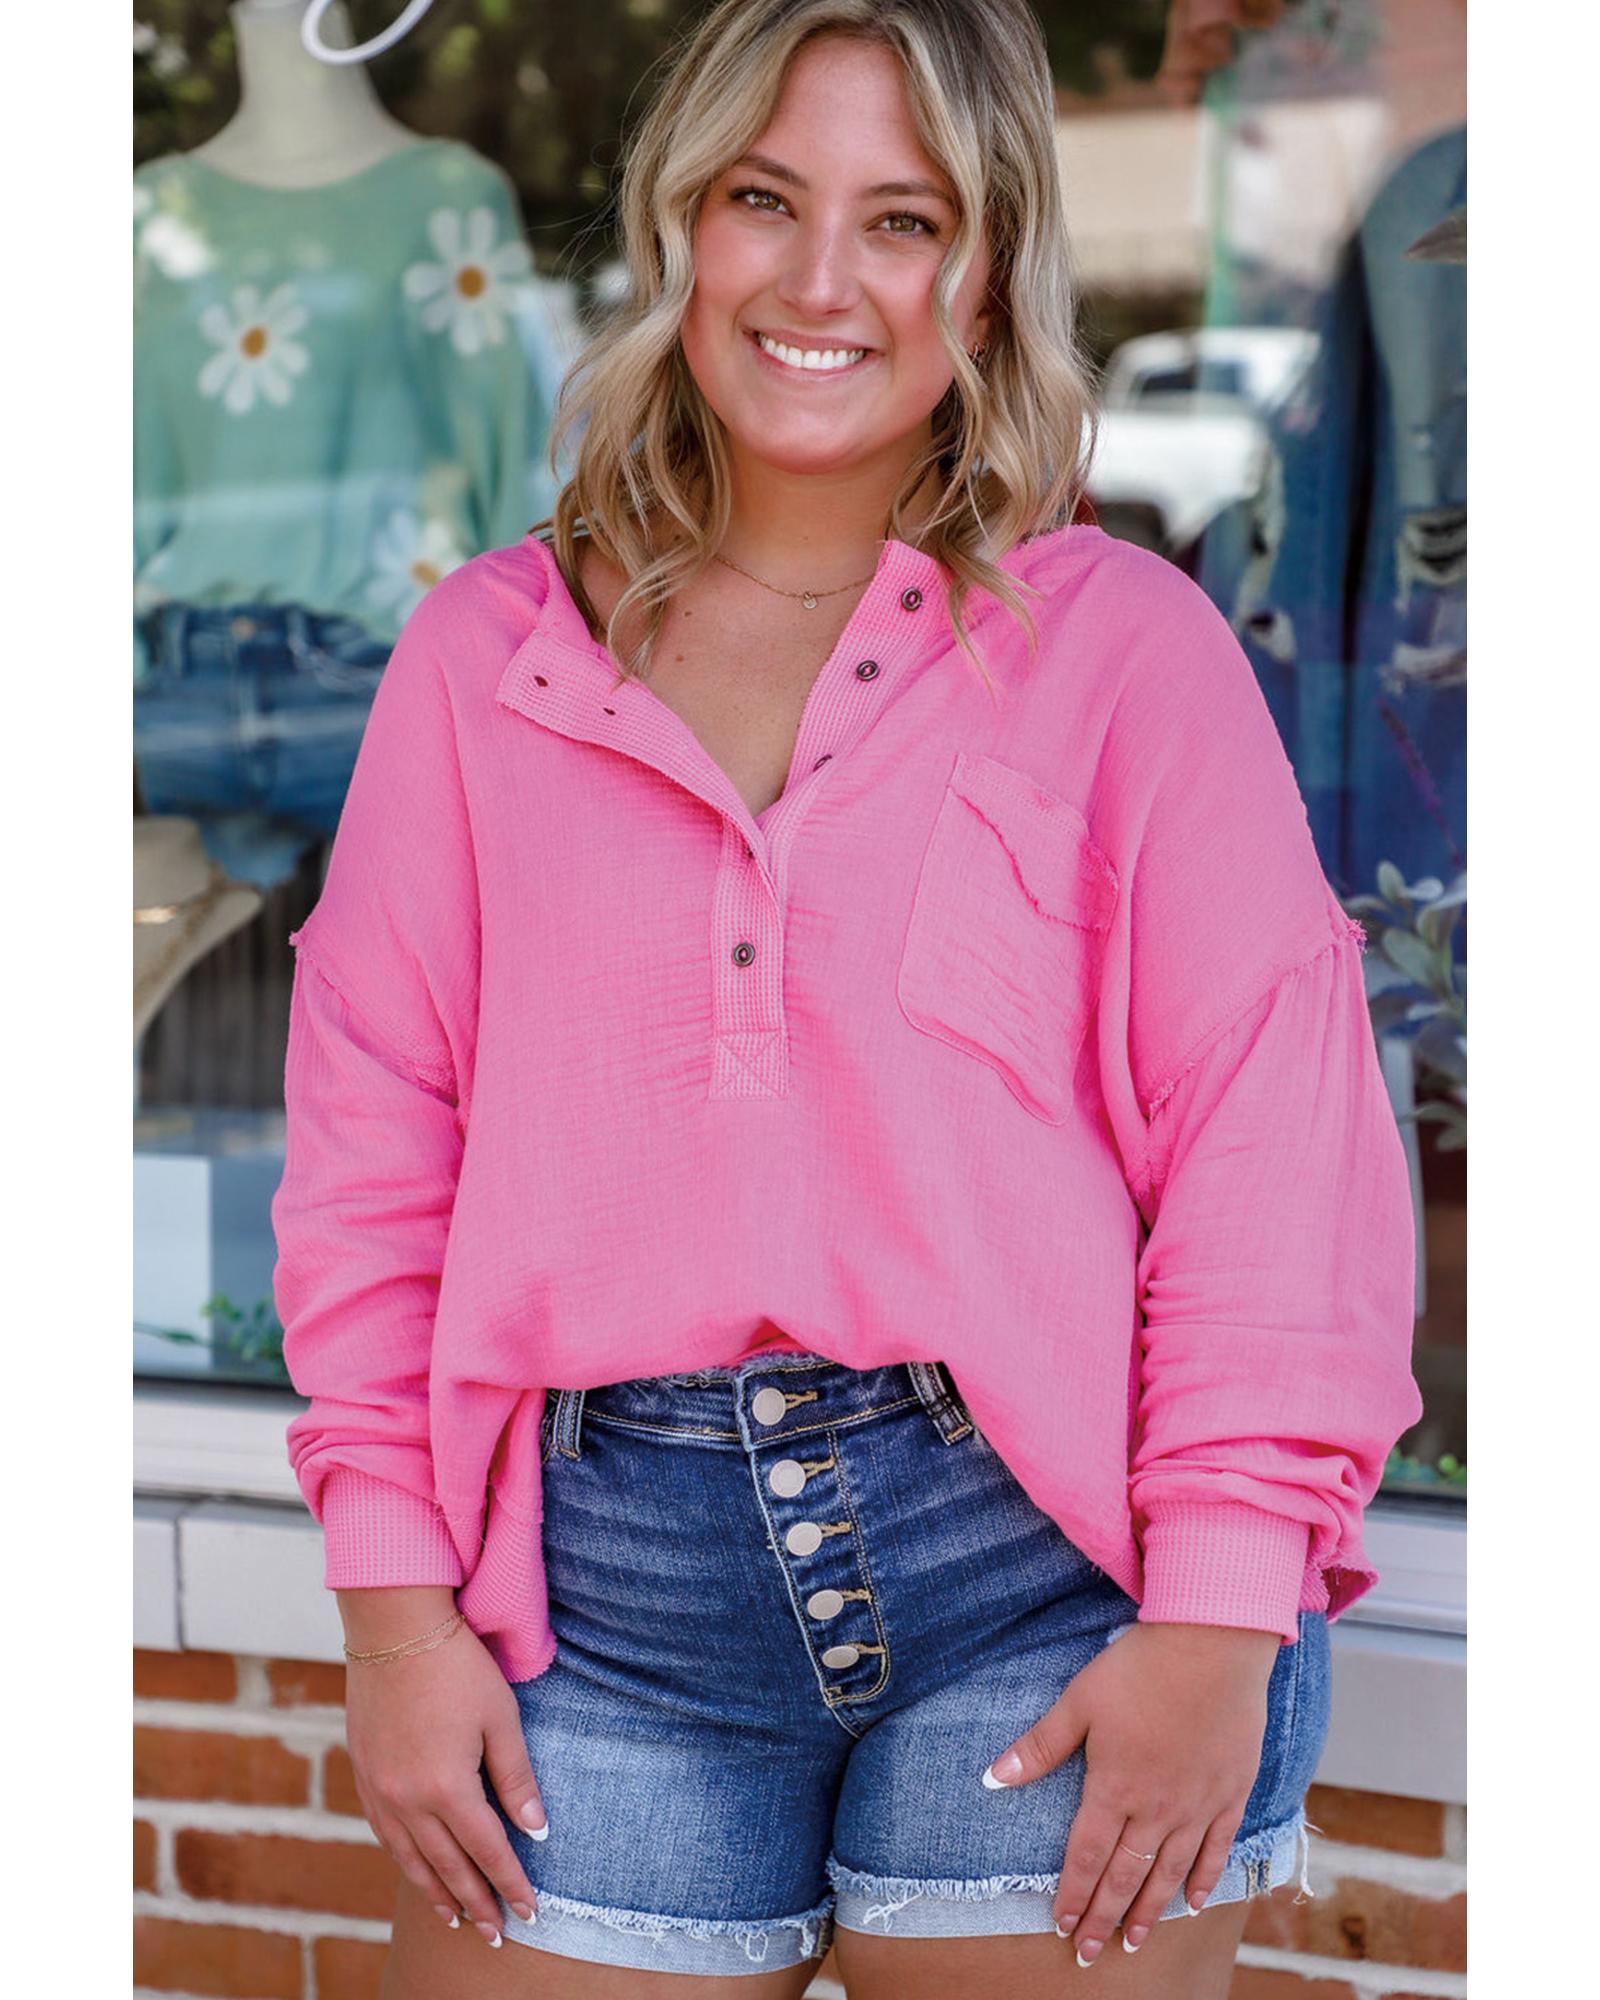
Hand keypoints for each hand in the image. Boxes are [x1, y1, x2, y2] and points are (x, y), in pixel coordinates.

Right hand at [339, 1590, 547, 1947]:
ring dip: (436, 1893)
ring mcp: (380, 1791)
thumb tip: (537, 1830)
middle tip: (496, 1933)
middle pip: (448, 1866)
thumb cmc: (457, 1665)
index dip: (512, 1883)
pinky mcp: (364, 1775)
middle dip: (476, 1902)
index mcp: (447, 1787)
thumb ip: (517, 1778)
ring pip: (411, 1859)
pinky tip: (418, 1871)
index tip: (531, 1912)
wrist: (395, 1627)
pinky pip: (386, 1836)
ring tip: (457, 1919)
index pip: (488, 1850)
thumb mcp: (500, 1717)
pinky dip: (406, 1862)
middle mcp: (408, 1800)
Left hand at [982, 1620, 1279, 1965]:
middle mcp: (1156, 1808)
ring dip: (1150, 1912)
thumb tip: (992, 1778)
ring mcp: (1197, 1804)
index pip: (1087, 1856)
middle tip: (1090, 1954)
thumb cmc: (1140, 1667)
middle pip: (1127, 1876)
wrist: (1211, 1644)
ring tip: (1135, 1943)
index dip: (1073, 1894)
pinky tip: (1194, 1904)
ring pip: (1170, 1872)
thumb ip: (1040, 1747)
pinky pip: (1217, 1849)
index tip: (1060, 1926)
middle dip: (1104, 1918)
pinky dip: (1204, 1880)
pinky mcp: (1230, 1792)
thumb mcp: (1079, 1701)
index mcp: (1113, 1788)